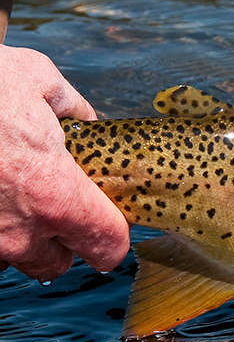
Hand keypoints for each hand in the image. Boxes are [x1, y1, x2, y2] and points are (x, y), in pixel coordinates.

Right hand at [0, 46, 129, 280]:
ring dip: (19, 238)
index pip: (107, 246)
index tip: (109, 219)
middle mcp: (19, 229)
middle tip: (57, 208)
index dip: (112, 234)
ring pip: (12, 259)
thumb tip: (82, 117)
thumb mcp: (37, 78)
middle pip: (56, 264)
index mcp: (56, 195)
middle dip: (61, 242)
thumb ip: (71, 106)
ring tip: (14, 199)